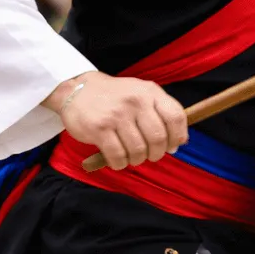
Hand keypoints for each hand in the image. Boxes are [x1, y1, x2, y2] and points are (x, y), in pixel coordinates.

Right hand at [44, 71, 187, 169]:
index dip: (178, 137)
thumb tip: (177, 144)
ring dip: (137, 160)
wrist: (77, 90)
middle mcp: (135, 101)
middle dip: (156, 153)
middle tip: (149, 155)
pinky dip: (120, 163)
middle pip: (158, 138)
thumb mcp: (140, 94)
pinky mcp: (99, 128)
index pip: (176, 117)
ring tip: (131, 156)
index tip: (172, 146)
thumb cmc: (114, 97)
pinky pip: (118, 156)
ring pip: (138, 151)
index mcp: (149, 92)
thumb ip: (160, 114)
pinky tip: (118, 159)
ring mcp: (116, 115)